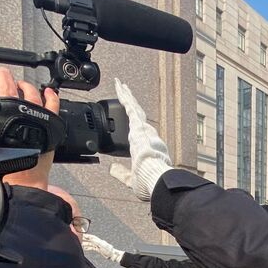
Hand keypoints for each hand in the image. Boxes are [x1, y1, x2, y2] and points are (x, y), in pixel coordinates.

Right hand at [0, 66, 58, 189]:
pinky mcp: (49, 125)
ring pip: (31, 92)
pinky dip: (51, 96)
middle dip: (3, 76)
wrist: (18, 182)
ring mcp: (35, 116)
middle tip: (0, 73)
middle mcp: (17, 111)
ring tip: (20, 83)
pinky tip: (48, 93)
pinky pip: (53, 105)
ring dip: (24, 84)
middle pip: (10, 85)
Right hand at [82, 234, 124, 263]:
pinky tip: (85, 248)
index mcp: (99, 241)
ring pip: (90, 244)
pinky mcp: (98, 250)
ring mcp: (98, 246)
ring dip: (85, 244)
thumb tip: (92, 239)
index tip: (83, 234)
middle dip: (85, 239)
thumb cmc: (109, 250)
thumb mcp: (103, 246)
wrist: (113, 255)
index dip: (87, 236)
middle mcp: (98, 243)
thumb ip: (97, 242)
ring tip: (81, 244)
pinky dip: (88, 248)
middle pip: (90, 240)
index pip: (92, 237)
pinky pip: (92, 248)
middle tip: (79, 238)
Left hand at [109, 79, 171, 200]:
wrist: (156, 178)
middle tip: (126, 92)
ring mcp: (142, 130)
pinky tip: (120, 87)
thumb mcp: (130, 178)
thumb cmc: (149, 181)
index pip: (137, 131)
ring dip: (127, 97)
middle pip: (136, 115)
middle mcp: (145, 136)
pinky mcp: (138, 126)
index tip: (130, 116)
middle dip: (130, 103)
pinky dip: (125, 96)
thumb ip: (121, 173)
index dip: (133, 122)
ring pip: (133, 108)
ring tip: (122, 86)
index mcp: (144, 148)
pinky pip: (130, 107)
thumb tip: (111, 169)